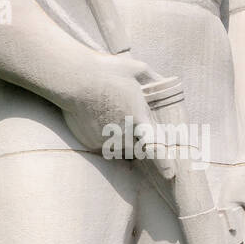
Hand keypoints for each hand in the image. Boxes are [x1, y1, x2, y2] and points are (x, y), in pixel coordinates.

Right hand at [61, 50, 175, 178]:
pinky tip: (98, 120)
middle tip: (130, 122)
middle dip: (138, 140)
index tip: (170, 174)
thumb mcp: (136, 69)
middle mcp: (122, 134)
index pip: (155, 147)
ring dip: (123, 141)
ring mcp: (105, 140)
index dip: (164, 163)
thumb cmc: (106, 71)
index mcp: (138, 119)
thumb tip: (168, 83)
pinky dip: (104, 138)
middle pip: (137, 147)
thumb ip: (154, 79)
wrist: (74, 79)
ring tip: (114, 119)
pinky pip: (103, 147)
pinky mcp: (91, 142)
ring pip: (121, 149)